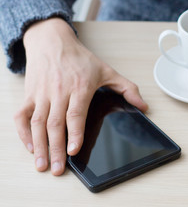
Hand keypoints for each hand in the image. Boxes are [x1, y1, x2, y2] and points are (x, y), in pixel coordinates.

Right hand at [14, 18, 147, 175]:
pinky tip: (30, 145)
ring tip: (42, 164)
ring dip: (39, 146)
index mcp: (79, 87)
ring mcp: (42, 93)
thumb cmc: (80, 58)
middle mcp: (59, 91)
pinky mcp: (30, 94)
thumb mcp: (107, 70)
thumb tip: (143, 106)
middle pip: (55, 124)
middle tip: (58, 169)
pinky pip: (22, 115)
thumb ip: (127, 88)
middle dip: (56, 149)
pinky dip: (23, 132)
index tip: (74, 151)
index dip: (75, 133)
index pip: (75, 114)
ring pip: (38, 123)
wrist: (53, 41)